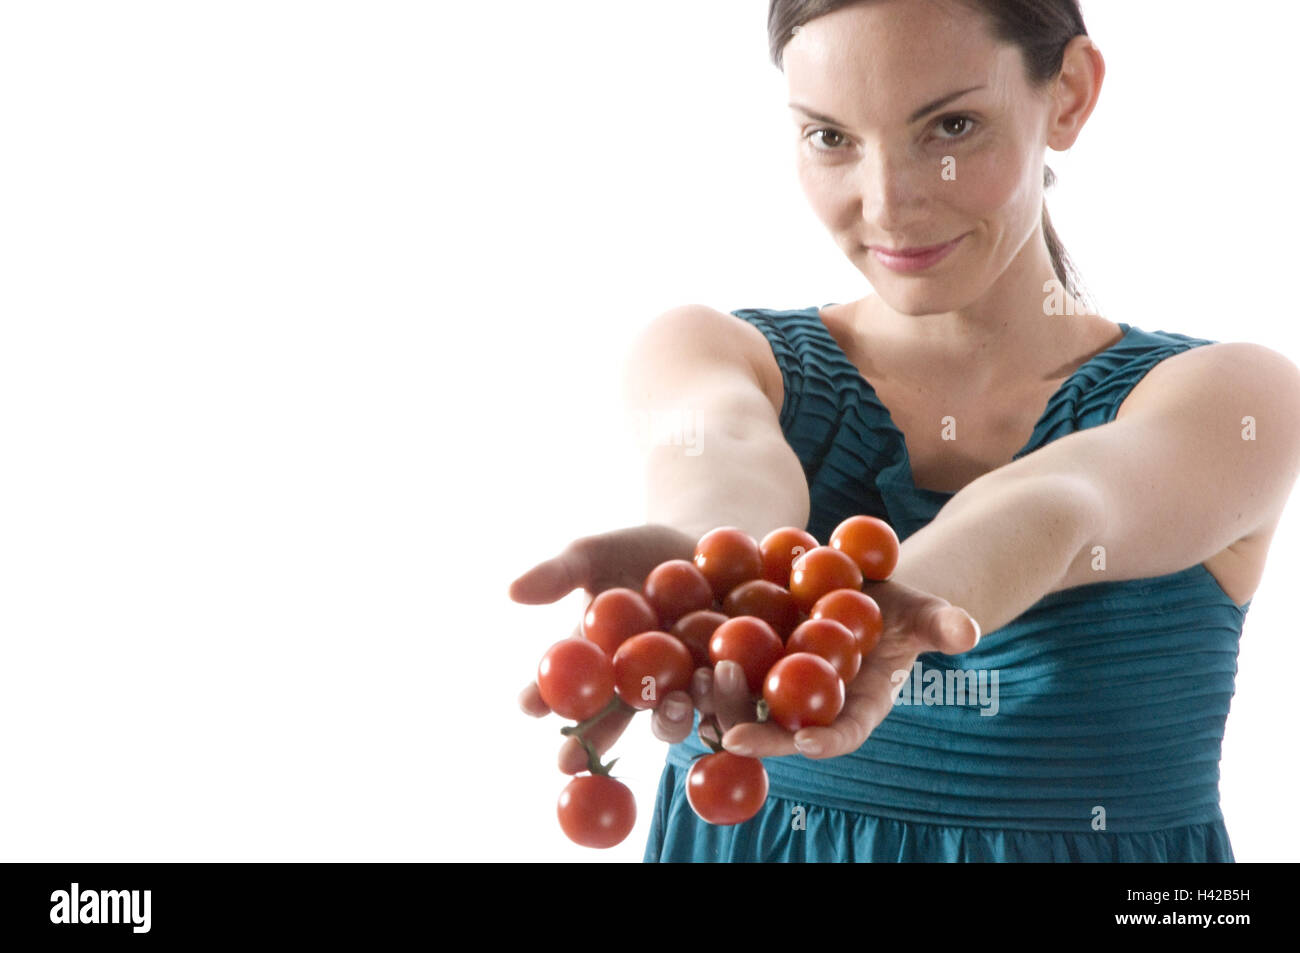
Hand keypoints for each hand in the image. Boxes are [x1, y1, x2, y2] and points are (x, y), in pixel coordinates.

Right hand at [510, 523, 702, 773]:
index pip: (560, 687)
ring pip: (672, 714)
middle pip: (613, 719)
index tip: (525, 705)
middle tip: (570, 756)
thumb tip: (511, 591)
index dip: (541, 698)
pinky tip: (724, 688)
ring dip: (667, 717)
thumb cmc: (637, 551)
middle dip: (592, 740)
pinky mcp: (729, 681)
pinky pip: (726, 698)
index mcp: (596, 664)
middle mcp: (637, 687)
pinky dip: (725, 698)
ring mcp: (683, 687)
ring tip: (669, 706)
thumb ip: (558, 574)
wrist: (708, 543)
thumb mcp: (594, 554)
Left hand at [719, 577, 979, 758]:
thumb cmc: (901, 608)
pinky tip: (682, 650)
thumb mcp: (925, 611)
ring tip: (698, 689)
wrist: (862, 587)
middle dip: (758, 734)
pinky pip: (723, 667)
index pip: (843, 733)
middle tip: (734, 731)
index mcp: (857, 705)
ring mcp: (778, 684)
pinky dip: (703, 664)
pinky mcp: (751, 656)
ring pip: (744, 704)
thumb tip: (967, 632)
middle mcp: (813, 704)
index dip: (828, 741)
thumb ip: (944, 624)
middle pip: (782, 729)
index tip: (810, 745)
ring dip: (719, 703)